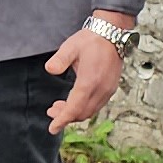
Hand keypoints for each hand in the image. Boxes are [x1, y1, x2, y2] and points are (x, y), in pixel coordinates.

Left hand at [44, 15, 130, 133]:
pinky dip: (84, 108)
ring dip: (75, 113)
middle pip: (82, 113)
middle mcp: (101, 89)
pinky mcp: (111, 88)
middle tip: (51, 112)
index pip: (74, 107)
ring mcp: (108, 89)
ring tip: (59, 107)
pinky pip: (97, 105)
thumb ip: (59, 60)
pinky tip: (74, 101)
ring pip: (90, 111)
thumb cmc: (92, 39)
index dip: (62, 120)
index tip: (53, 129)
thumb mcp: (71, 47)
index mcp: (90, 81)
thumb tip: (50, 70)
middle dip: (66, 117)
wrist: (112, 34)